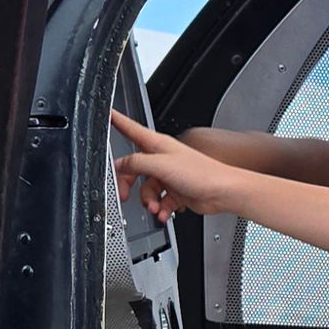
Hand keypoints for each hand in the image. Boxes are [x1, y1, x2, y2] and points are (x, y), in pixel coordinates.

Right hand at [111, 111, 234, 219]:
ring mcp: (168, 176)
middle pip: (134, 168)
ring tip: (155, 207)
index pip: (132, 129)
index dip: (118, 122)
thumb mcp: (161, 165)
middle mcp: (162, 159)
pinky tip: (164, 213)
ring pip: (146, 189)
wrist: (222, 192)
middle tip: (125, 194)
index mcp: (158, 145)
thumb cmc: (201, 173)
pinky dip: (160, 209)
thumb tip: (119, 165)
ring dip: (148, 201)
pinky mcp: (176, 192)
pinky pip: (159, 201)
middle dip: (128, 183)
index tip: (107, 115)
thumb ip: (136, 163)